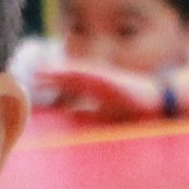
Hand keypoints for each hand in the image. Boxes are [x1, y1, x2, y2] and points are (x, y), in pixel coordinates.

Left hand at [34, 60, 163, 119]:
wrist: (156, 103)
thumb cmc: (132, 110)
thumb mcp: (103, 115)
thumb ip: (86, 114)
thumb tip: (69, 116)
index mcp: (95, 88)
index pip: (69, 83)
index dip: (52, 81)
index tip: (36, 81)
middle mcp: (98, 80)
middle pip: (70, 75)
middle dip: (52, 75)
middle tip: (33, 73)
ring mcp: (106, 79)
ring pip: (79, 73)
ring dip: (62, 72)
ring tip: (45, 71)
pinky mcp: (114, 81)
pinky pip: (95, 76)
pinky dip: (81, 74)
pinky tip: (68, 72)